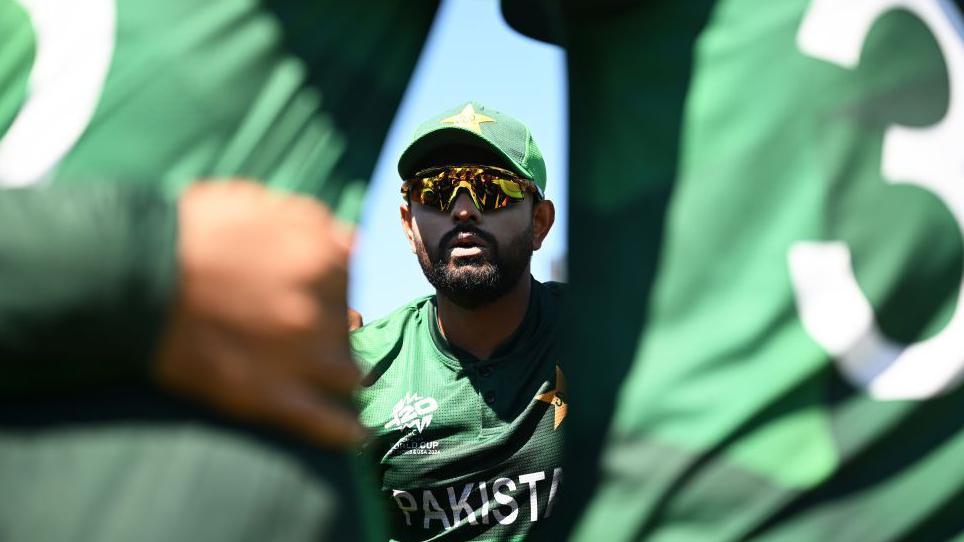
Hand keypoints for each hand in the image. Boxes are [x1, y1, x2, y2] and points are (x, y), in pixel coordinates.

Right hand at [154, 181, 363, 447]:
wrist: (131, 275)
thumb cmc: (186, 233)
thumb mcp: (254, 204)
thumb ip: (307, 223)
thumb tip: (349, 242)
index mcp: (320, 256)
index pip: (346, 274)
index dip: (327, 284)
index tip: (312, 291)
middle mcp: (320, 306)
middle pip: (347, 323)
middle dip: (332, 328)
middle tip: (305, 333)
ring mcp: (300, 354)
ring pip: (346, 373)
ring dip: (342, 375)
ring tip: (336, 382)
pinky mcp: (271, 394)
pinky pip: (323, 421)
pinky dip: (344, 431)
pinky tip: (356, 434)